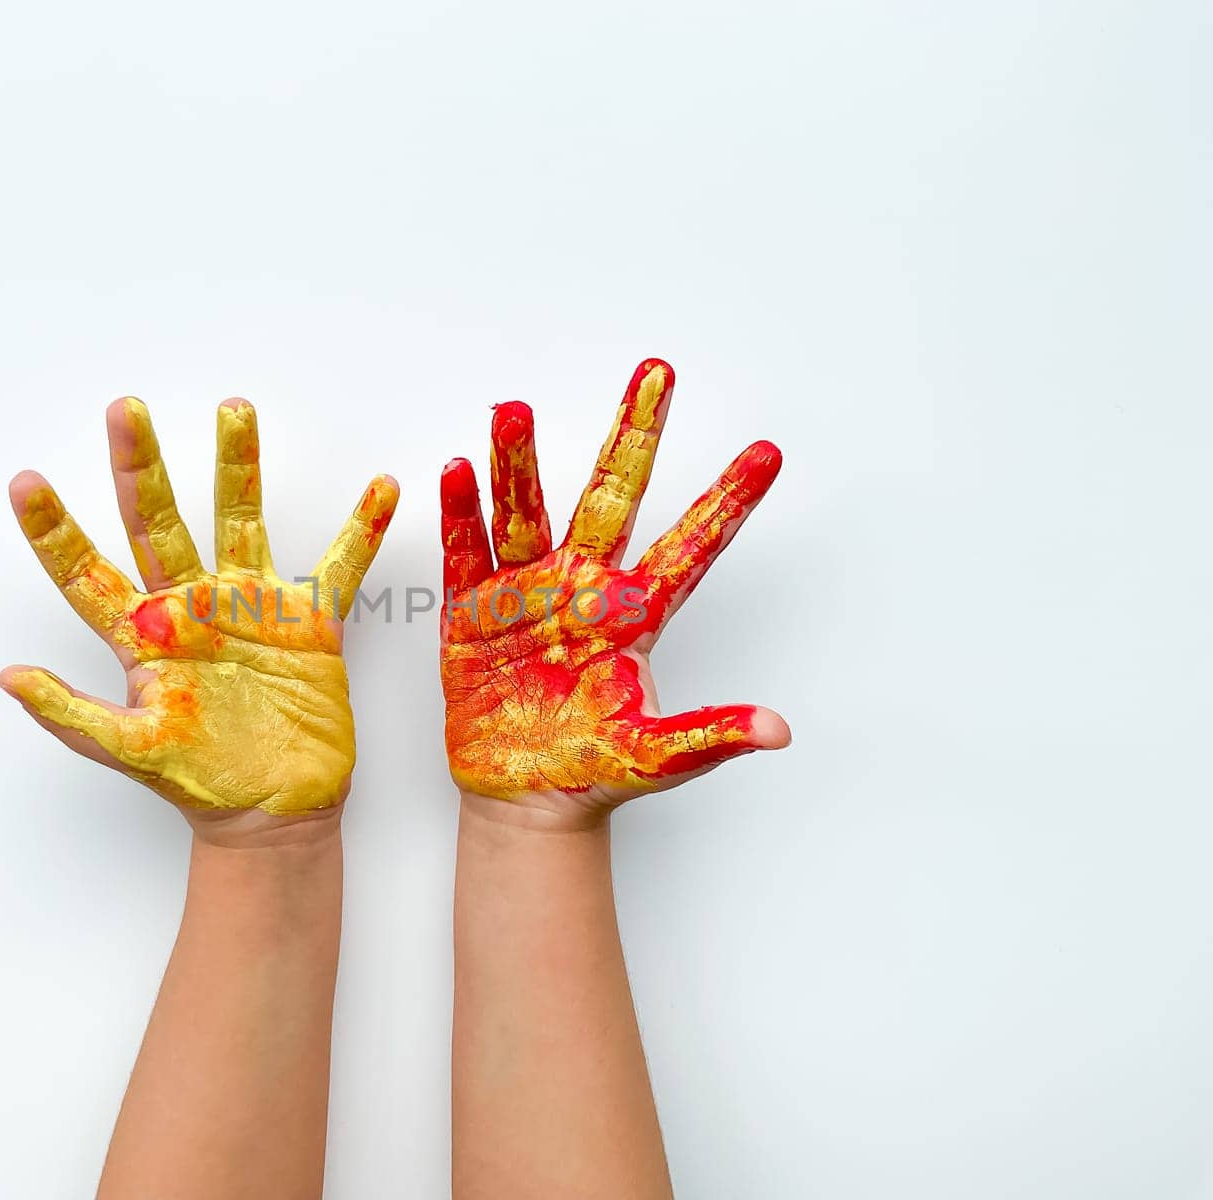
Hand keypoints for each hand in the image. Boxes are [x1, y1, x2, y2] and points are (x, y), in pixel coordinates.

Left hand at [0, 396, 397, 825]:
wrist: (273, 813)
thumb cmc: (201, 784)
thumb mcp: (132, 752)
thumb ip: (73, 715)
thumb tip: (8, 677)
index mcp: (143, 636)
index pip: (87, 573)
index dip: (54, 531)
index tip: (24, 483)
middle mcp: (191, 607)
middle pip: (159, 522)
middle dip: (141, 467)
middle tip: (124, 410)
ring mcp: (250, 607)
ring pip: (241, 519)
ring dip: (239, 465)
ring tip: (233, 409)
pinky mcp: (309, 622)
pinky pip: (339, 565)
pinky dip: (362, 529)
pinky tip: (382, 489)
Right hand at [439, 358, 787, 823]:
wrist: (523, 795)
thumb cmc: (592, 770)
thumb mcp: (657, 756)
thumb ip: (710, 735)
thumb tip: (777, 731)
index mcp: (633, 614)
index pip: (691, 546)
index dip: (727, 501)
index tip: (767, 453)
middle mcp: (582, 587)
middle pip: (611, 496)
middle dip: (632, 434)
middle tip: (655, 373)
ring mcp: (526, 593)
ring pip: (525, 512)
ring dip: (518, 462)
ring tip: (513, 410)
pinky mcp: (472, 613)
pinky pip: (465, 554)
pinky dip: (461, 515)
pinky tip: (458, 471)